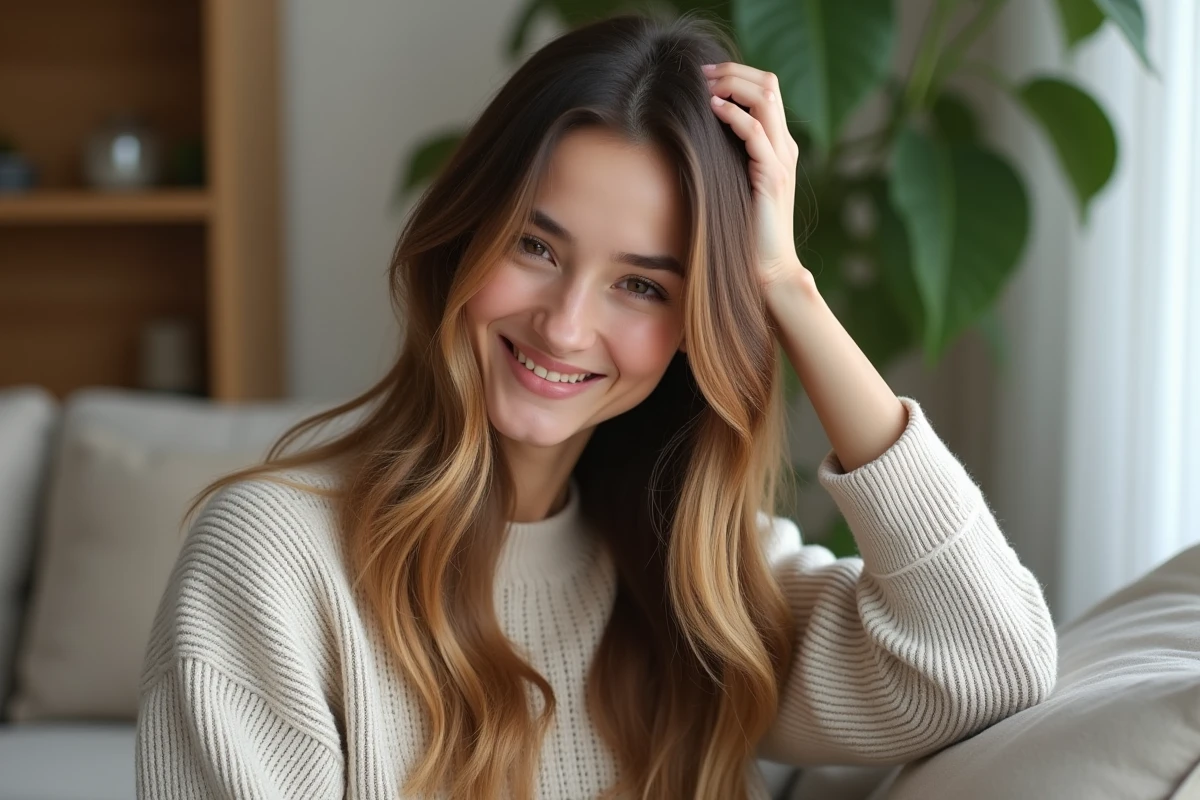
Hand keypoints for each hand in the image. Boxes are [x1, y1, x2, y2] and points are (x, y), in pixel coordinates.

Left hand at [703, 62, 808, 294]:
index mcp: (779, 145)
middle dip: (733, 72)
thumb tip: (697, 133)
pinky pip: (755, 132)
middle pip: (769, 84)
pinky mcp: (773, 175)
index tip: (705, 75)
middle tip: (702, 73)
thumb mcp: (735, 183)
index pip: (767, 89)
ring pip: (766, 99)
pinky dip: (734, 114)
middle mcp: (786, 146)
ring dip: (732, 85)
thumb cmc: (745, 230)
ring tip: (706, 85)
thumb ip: (728, 157)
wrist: (768, 266)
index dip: (738, 74)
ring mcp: (783, 159)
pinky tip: (713, 110)